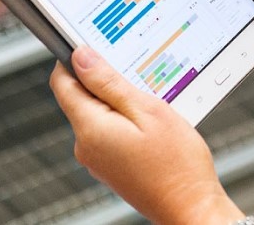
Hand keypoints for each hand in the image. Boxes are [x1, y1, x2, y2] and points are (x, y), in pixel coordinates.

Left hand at [51, 46, 243, 224]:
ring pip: (98, 112)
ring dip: (120, 101)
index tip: (97, 47)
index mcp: (90, 129)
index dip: (75, 58)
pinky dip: (126, 120)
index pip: (62, 81)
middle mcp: (86, 146)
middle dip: (106, 80)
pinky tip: (151, 125)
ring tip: (152, 107)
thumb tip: (81, 58)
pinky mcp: (110, 165)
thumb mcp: (147, 110)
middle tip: (140, 80)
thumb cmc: (177, 165)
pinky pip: (109, 130)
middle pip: (81, 96)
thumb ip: (109, 83)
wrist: (191, 208)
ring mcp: (97, 159)